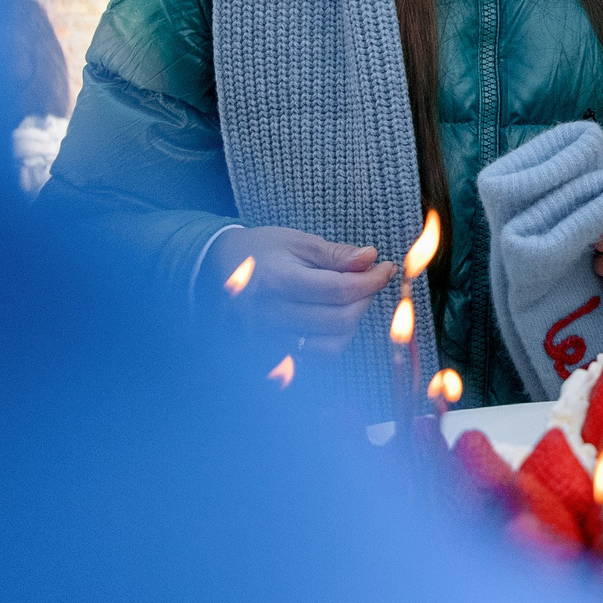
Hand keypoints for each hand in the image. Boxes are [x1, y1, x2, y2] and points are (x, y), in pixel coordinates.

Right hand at [202, 224, 395, 348]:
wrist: (216, 271)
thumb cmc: (260, 251)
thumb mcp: (296, 241)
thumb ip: (335, 253)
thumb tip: (371, 258)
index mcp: (276, 281)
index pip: (339, 290)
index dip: (371, 280)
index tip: (386, 268)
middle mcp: (270, 316)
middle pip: (338, 321)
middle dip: (365, 300)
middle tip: (369, 282)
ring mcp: (268, 341)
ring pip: (330, 347)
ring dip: (351, 325)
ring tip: (351, 302)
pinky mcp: (269, 356)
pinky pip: (314, 361)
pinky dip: (333, 343)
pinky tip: (333, 321)